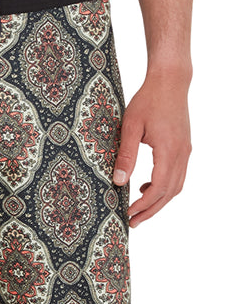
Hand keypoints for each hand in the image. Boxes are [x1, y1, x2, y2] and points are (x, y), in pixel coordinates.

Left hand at [112, 68, 191, 227]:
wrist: (170, 81)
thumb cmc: (148, 100)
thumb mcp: (130, 127)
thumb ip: (125, 155)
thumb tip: (117, 181)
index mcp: (169, 150)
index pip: (158, 188)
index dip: (144, 205)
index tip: (128, 213)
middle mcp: (181, 154)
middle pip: (169, 192)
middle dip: (151, 210)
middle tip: (132, 221)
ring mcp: (185, 151)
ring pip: (176, 186)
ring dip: (158, 201)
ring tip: (139, 210)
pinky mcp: (183, 147)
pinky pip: (177, 174)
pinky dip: (164, 187)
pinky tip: (145, 186)